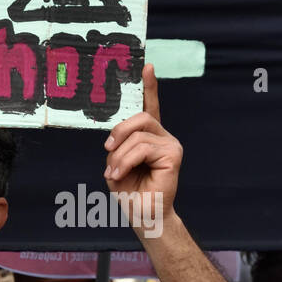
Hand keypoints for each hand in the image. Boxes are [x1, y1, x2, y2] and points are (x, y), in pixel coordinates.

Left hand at [103, 63, 181, 230]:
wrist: (142, 215)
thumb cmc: (129, 192)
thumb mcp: (115, 165)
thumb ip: (117, 146)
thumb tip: (116, 138)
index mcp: (149, 137)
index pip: (150, 107)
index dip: (149, 87)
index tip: (146, 66)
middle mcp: (162, 136)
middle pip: (140, 117)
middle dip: (119, 133)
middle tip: (108, 151)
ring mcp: (170, 144)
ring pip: (138, 135)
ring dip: (119, 156)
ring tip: (114, 174)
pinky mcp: (174, 154)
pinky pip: (142, 148)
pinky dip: (126, 161)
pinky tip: (120, 175)